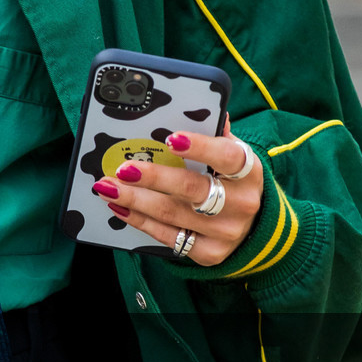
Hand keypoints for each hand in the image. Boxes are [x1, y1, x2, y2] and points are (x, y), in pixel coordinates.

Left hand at [92, 119, 264, 266]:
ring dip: (135, 199)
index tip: (172, 139)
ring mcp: (224, 232)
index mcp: (249, 172)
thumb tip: (207, 108)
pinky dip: (140, 220)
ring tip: (108, 187)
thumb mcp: (234, 157)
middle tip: (123, 168)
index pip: (227, 156)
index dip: (200, 147)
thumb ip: (218, 136)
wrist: (254, 229)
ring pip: (172, 214)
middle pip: (192, 188)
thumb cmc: (233, 182)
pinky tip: (120, 207)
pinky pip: (168, 236)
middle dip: (153, 177)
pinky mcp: (208, 253)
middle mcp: (241, 204)